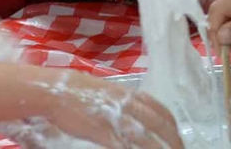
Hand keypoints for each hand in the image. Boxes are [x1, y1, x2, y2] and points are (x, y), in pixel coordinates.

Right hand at [0, 69, 181, 148]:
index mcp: (124, 92)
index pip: (157, 108)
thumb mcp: (99, 88)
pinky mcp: (104, 133)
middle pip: (159, 126)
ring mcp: (115, 119)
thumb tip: (130, 105)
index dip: (171, 124)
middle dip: (173, 142)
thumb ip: (117, 97)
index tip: (177, 136)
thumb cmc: (72, 89)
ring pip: (148, 139)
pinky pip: (126, 148)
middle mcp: (124, 104)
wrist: (53, 92)